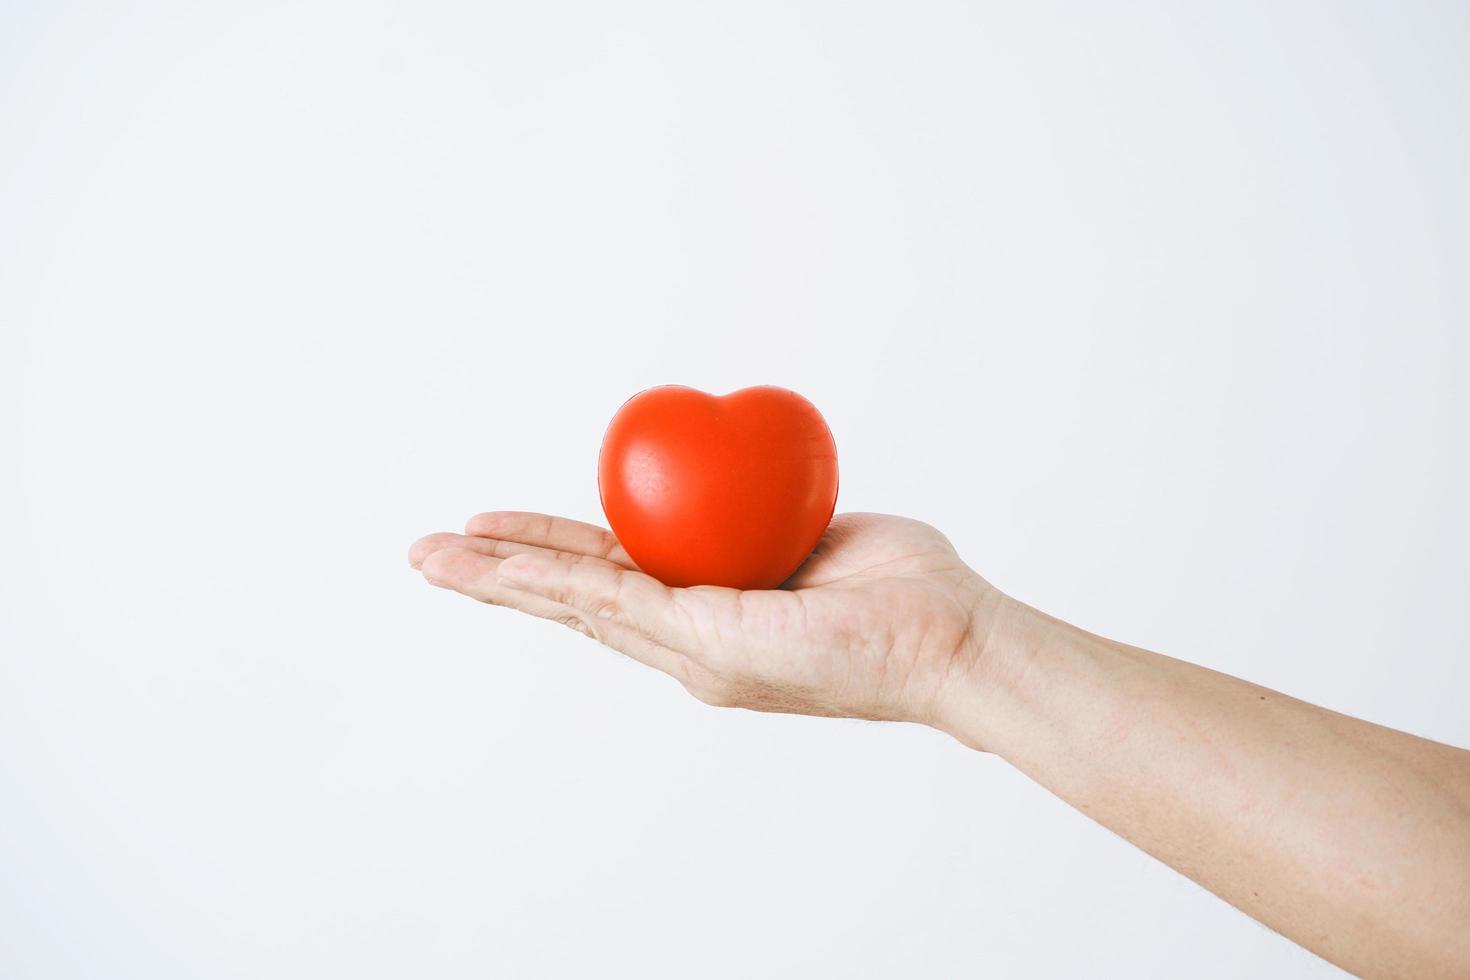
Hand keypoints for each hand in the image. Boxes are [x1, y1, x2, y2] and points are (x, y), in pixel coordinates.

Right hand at [409, 512, 999, 725]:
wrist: (954, 637)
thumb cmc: (906, 588)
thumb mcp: (817, 538)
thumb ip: (767, 523)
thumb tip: (748, 483)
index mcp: (713, 618)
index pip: (614, 582)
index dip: (552, 554)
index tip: (503, 529)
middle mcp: (693, 644)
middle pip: (576, 602)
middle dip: (497, 575)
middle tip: (426, 553)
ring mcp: (695, 651)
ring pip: (576, 606)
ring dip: (498, 579)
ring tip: (431, 559)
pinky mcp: (710, 646)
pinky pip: (615, 601)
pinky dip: (548, 580)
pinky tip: (495, 564)